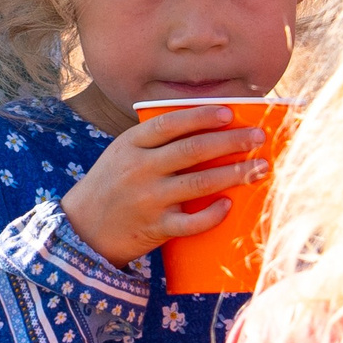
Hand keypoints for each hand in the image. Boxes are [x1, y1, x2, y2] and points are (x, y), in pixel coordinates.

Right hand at [59, 104, 267, 266]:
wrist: (82, 228)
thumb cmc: (111, 186)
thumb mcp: (122, 155)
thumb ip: (155, 143)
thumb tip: (209, 132)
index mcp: (131, 145)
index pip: (171, 124)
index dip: (202, 116)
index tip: (230, 113)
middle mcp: (140, 169)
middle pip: (192, 150)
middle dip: (231, 141)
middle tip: (258, 137)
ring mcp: (148, 199)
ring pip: (199, 183)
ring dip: (235, 174)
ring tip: (260, 167)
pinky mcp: (155, 228)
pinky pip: (191, 222)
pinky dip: (213, 214)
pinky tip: (229, 205)